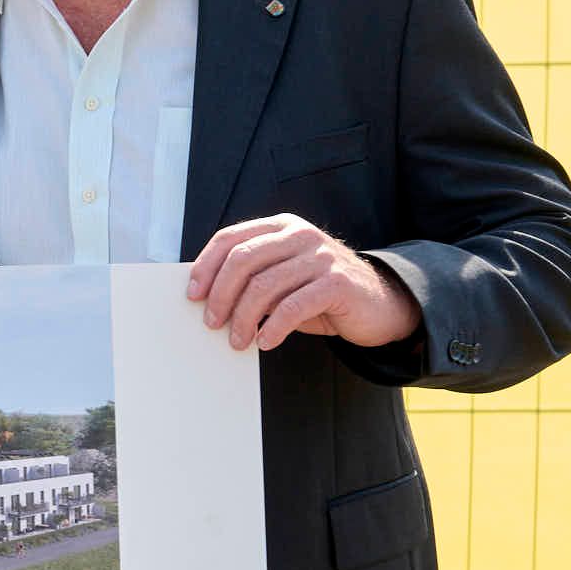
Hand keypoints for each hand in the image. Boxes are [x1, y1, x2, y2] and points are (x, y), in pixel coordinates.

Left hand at [185, 215, 421, 352]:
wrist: (379, 304)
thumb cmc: (320, 294)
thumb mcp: (283, 279)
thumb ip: (253, 278)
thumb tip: (205, 300)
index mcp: (281, 227)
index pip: (230, 238)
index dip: (205, 267)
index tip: (192, 295)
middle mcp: (300, 234)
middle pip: (242, 260)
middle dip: (220, 295)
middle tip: (211, 323)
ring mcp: (320, 256)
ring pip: (264, 286)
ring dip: (243, 319)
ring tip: (237, 341)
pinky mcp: (337, 282)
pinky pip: (292, 307)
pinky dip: (273, 328)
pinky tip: (265, 342)